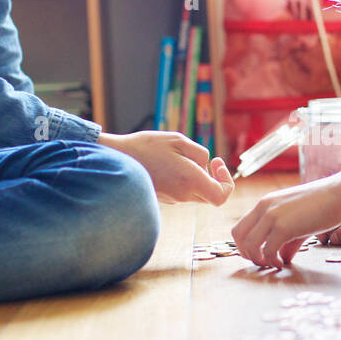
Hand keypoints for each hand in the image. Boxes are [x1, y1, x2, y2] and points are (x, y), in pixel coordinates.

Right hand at [99, 131, 234, 204]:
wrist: (114, 160)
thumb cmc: (146, 147)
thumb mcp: (178, 140)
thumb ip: (200, 154)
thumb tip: (205, 166)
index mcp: (190, 180)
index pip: (221, 196)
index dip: (226, 182)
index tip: (217, 163)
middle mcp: (183, 194)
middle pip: (209, 194)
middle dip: (212, 177)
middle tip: (210, 160)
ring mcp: (172, 199)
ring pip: (195, 192)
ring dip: (196, 176)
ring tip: (181, 157)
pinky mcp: (163, 198)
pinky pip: (182, 191)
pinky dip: (183, 179)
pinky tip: (169, 163)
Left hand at [231, 176, 340, 268]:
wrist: (337, 195)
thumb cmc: (321, 206)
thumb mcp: (298, 221)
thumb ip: (286, 240)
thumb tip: (282, 258)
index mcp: (264, 204)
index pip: (240, 227)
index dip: (244, 245)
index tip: (258, 255)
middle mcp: (263, 208)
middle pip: (238, 236)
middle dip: (245, 253)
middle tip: (261, 262)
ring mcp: (272, 217)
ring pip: (249, 245)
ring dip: (257, 260)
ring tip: (271, 264)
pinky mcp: (283, 227)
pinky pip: (268, 251)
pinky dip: (272, 261)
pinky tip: (282, 264)